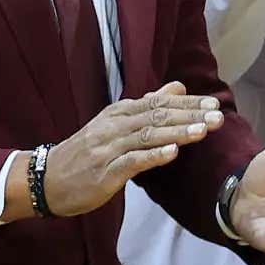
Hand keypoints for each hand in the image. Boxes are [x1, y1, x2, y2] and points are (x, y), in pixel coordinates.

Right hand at [41, 83, 226, 216]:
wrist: (47, 178)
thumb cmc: (87, 151)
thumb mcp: (115, 122)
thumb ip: (148, 105)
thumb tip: (178, 87)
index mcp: (120, 112)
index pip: (159, 103)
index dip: (188, 103)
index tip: (214, 103)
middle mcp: (115, 125)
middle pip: (157, 116)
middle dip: (189, 116)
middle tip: (217, 116)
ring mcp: (109, 148)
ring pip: (147, 136)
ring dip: (177, 133)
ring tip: (203, 131)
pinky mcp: (105, 172)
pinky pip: (132, 161)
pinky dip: (153, 156)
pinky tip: (173, 154)